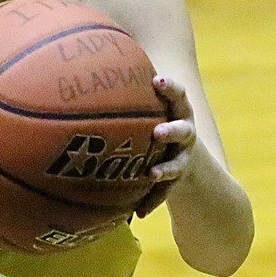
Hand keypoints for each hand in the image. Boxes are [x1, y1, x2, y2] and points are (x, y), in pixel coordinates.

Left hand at [135, 74, 196, 217]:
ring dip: (166, 168)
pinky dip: (152, 200)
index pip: (177, 95)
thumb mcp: (148, 107)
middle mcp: (185, 134)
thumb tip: (88, 64)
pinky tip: (140, 212)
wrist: (187, 162)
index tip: (156, 81)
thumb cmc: (156, 122)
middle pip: (184, 129)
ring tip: (151, 173)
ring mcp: (183, 158)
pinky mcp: (176, 181)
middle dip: (172, 130)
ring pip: (178, 164)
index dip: (169, 88)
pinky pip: (164, 192)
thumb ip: (127, 91)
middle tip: (157, 132)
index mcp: (177, 111)